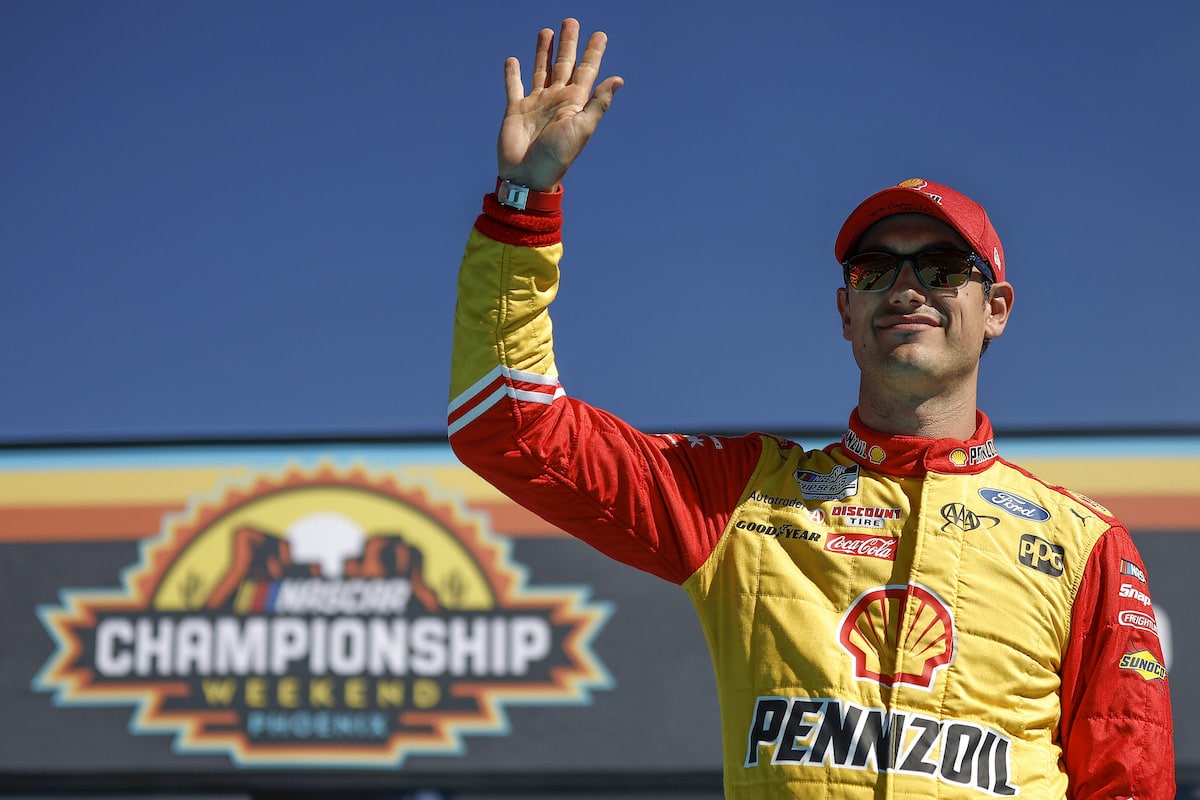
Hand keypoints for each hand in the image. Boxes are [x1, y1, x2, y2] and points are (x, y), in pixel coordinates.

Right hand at [497, 18, 622, 191]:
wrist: (528, 177)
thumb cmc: (557, 157)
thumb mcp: (582, 128)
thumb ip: (598, 103)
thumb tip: (618, 79)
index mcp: (574, 102)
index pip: (586, 70)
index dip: (593, 52)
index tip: (599, 34)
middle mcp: (556, 99)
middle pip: (564, 64)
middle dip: (568, 43)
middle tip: (571, 21)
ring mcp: (536, 104)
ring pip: (540, 70)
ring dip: (544, 51)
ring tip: (547, 31)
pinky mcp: (516, 110)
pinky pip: (514, 86)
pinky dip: (512, 73)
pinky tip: (513, 60)